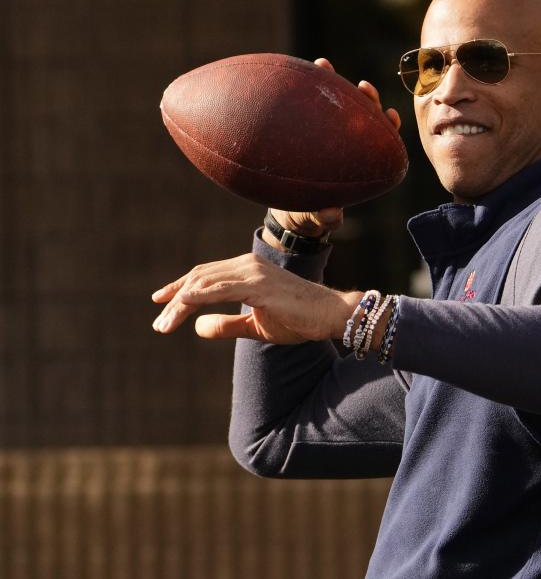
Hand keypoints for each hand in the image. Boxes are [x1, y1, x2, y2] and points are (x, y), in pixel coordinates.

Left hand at [151, 253, 363, 343]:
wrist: (330, 315)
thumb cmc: (298, 319)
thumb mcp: (254, 326)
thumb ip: (227, 325)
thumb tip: (197, 327)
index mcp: (247, 270)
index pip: (205, 276)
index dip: (180, 288)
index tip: (160, 302)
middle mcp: (247, 265)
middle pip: (199, 278)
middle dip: (174, 299)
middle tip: (158, 322)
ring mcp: (253, 273)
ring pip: (204, 284)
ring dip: (180, 304)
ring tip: (164, 324)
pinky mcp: (259, 286)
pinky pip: (221, 290)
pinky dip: (198, 296)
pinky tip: (182, 305)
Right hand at [265, 59, 401, 245]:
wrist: (285, 214)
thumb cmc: (308, 215)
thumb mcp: (317, 219)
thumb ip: (325, 218)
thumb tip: (332, 216)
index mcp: (357, 163)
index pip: (379, 140)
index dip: (387, 126)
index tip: (389, 114)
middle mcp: (344, 145)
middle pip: (360, 116)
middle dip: (366, 99)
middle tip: (363, 86)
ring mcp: (323, 136)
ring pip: (332, 105)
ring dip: (330, 84)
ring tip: (323, 65)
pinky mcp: (301, 131)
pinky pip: (302, 108)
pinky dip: (300, 91)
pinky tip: (291, 73)